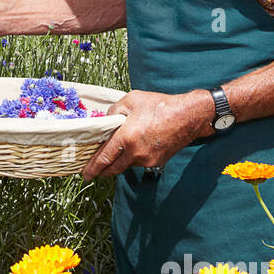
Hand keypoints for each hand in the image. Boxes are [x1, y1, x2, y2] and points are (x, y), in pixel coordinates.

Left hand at [81, 89, 211, 179]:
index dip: (93, 167)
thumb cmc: (160, 105)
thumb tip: (105, 121)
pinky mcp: (157, 162)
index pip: (104, 158)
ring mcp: (147, 160)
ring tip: (114, 155)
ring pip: (127, 165)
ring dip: (119, 162)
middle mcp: (135, 152)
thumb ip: (114, 111)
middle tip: (92, 173)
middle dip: (101, 172)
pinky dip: (134, 158)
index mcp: (126, 137)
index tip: (85, 174)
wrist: (188, 116)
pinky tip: (135, 148)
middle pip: (113, 168)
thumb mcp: (131, 100)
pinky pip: (140, 163)